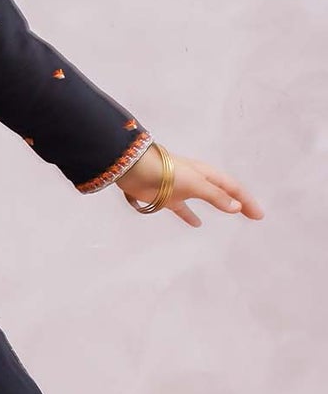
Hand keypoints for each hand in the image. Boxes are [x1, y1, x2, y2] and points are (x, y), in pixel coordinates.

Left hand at [115, 143, 263, 226]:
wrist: (136, 169)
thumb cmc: (168, 173)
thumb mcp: (196, 185)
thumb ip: (216, 196)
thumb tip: (237, 207)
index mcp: (207, 174)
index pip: (233, 188)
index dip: (247, 201)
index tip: (258, 216)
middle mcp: (197, 180)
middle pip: (224, 192)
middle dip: (239, 203)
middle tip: (253, 216)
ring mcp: (182, 189)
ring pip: (207, 199)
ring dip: (220, 205)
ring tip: (233, 214)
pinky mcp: (167, 198)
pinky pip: (183, 209)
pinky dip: (190, 216)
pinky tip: (196, 224)